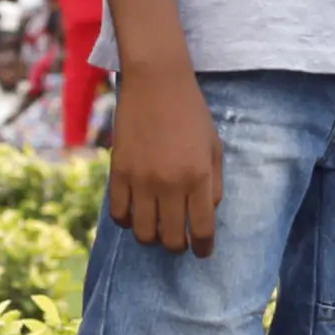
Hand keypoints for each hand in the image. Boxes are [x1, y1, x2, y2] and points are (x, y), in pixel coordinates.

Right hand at [103, 62, 225, 256]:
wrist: (156, 82)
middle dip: (178, 246)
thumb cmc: (191, 113)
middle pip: (172, 238)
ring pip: (144, 233)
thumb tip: (207, 215)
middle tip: (179, 240)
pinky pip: (119, 215)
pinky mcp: (119, 173)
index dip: (204, 248)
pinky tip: (134, 215)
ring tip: (156, 229)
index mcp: (199, 177)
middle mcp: (171, 183)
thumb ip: (215, 184)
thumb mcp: (214, 147)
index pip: (203, 229)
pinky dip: (126, 222)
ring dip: (152, 237)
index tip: (202, 252)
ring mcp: (142, 180)